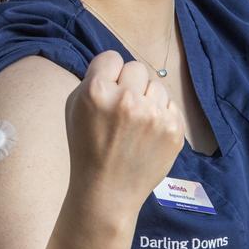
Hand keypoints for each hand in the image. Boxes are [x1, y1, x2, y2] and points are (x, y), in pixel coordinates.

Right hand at [64, 52, 183, 205]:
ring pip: (156, 85)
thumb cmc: (86, 148)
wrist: (108, 190)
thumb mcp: (74, 108)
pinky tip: (148, 132)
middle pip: (136, 67)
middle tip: (122, 106)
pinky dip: (161, 114)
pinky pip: (170, 104)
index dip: (108, 73)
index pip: (111, 57)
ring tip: (136, 122)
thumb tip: (114, 68)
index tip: (107, 88)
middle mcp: (127, 99)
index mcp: (97, 91)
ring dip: (147, 98)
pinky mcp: (174, 130)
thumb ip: (92, 81)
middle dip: (129, 84)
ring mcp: (154, 115)